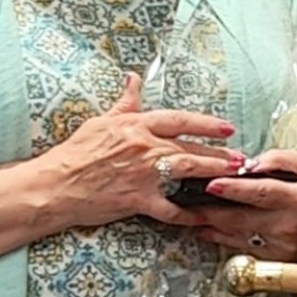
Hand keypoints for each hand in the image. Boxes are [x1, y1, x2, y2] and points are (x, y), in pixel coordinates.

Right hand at [31, 74, 244, 230]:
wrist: (56, 184)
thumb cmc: (75, 152)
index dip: (206, 123)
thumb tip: (133, 79)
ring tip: (234, 177)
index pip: (179, 119)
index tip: (226, 127)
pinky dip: (188, 215)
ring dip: (213, 173)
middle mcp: (144, 147)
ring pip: (187, 171)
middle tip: (241, 157)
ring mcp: (143, 174)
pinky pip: (169, 210)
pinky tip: (204, 217)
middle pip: (190, 146)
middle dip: (219, 152)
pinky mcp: (138, 200)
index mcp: (136, 125)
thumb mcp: (101, 120)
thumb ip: (125, 102)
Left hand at [192, 148, 296, 262]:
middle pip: (242, 218)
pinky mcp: (280, 260)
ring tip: (191, 214)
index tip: (210, 183)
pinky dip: (225, 239)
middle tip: (187, 200)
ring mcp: (284, 248)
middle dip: (211, 210)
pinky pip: (246, 249)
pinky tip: (210, 229)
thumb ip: (281, 159)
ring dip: (213, 226)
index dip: (233, 188)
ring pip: (239, 236)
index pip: (259, 193)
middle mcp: (291, 226)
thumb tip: (251, 163)